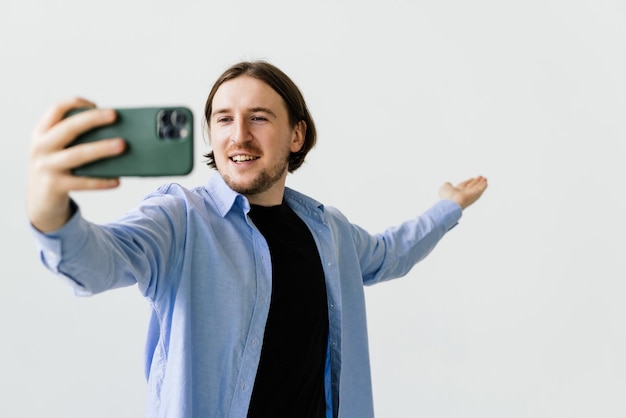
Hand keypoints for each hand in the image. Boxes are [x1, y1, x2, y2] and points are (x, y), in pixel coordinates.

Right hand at [27, 97, 125, 231]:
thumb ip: (77, 140)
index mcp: (42, 133)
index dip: (76, 103)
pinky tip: (117, 181)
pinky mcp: (55, 186)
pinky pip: (82, 182)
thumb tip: (116, 134)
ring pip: (77, 154)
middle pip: (68, 128)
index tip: (96, 105)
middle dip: (93, 119)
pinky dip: (101, 182)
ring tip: (122, 145)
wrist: (40, 201)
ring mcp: (46, 167)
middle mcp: (40, 147)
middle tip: (115, 115)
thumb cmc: (59, 169)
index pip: (56, 109)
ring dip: (101, 148)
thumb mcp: (60, 150)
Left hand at [438, 175, 487, 209]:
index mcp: (457, 192)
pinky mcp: (475, 195)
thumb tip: (448, 183)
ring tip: (485, 178)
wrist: (451, 204)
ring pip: (477, 188)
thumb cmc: (446, 197)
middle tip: (481, 177)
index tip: (472, 178)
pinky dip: (483, 186)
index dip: (468, 181)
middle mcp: (464, 194)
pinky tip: (486, 182)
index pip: (464, 185)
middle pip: (472, 186)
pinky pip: (480, 189)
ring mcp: (470, 195)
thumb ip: (447, 185)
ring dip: (481, 183)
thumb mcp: (444, 188)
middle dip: (476, 182)